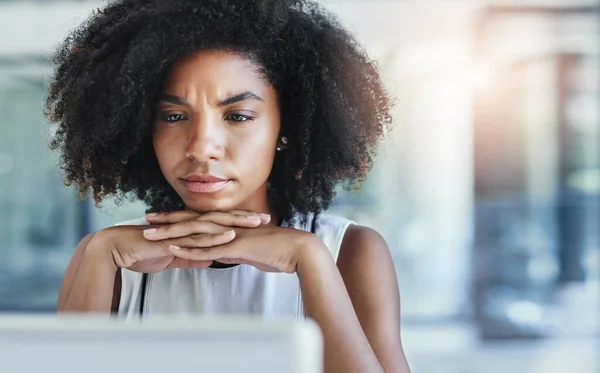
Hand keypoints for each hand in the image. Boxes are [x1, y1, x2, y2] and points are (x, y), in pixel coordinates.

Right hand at [100, 210, 269, 272]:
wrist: (118, 250)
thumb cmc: (144, 251)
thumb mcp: (175, 256)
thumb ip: (193, 256)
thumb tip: (210, 259)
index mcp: (189, 229)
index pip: (219, 223)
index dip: (239, 223)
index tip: (259, 225)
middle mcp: (188, 226)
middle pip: (222, 219)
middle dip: (245, 218)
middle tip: (268, 219)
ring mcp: (182, 231)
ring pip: (214, 225)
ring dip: (236, 223)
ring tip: (256, 222)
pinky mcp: (174, 239)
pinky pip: (198, 238)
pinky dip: (215, 237)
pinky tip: (231, 236)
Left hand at [143, 218, 322, 272]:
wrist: (298, 250)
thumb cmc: (278, 251)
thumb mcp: (251, 251)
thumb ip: (236, 250)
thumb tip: (225, 254)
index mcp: (230, 226)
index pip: (200, 220)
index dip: (180, 219)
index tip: (161, 218)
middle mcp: (227, 226)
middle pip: (192, 221)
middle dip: (168, 220)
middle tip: (146, 219)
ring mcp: (230, 235)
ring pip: (195, 233)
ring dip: (171, 233)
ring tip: (150, 234)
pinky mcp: (236, 247)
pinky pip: (208, 248)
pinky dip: (189, 248)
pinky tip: (172, 248)